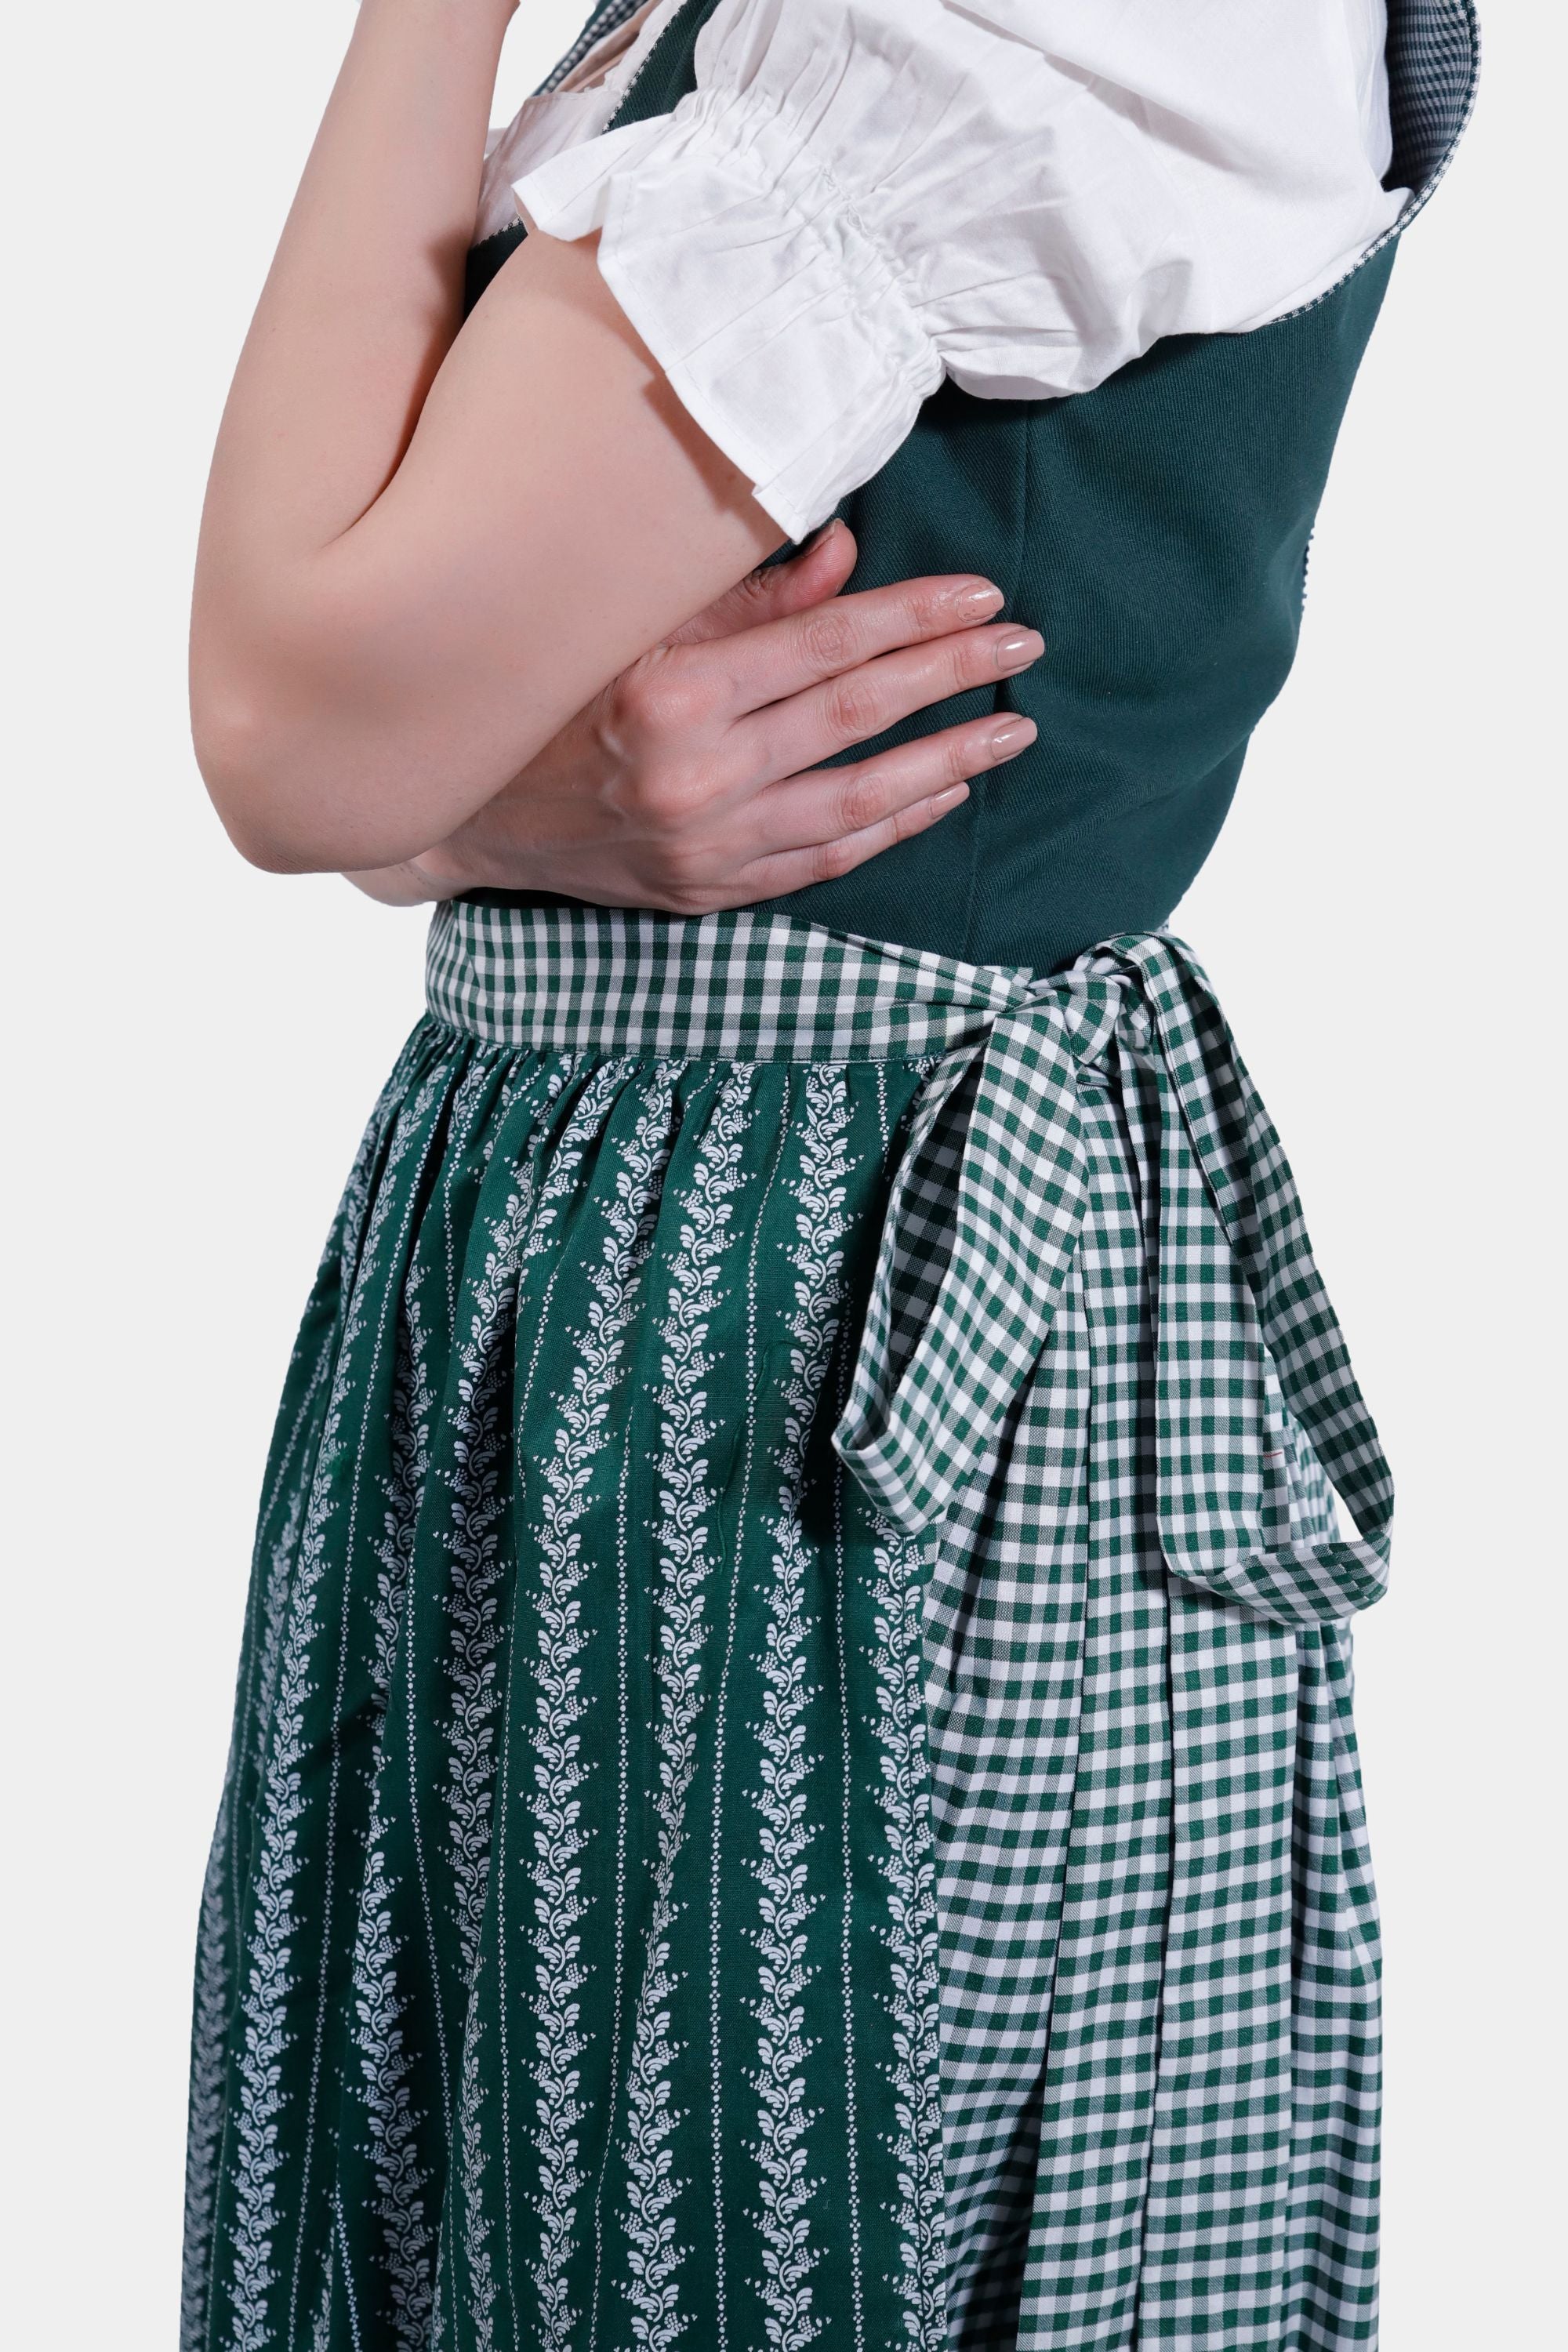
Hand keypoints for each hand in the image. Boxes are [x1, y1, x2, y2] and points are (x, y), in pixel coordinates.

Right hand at [346, 522, 1040, 913]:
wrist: (463, 814)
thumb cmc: (542, 697)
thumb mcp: (627, 627)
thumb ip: (743, 598)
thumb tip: (848, 554)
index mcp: (670, 695)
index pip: (826, 646)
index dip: (915, 618)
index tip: (985, 595)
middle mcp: (694, 779)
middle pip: (856, 717)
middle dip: (952, 677)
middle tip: (1025, 646)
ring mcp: (706, 849)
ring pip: (859, 803)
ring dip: (946, 763)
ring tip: (1013, 730)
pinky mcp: (709, 893)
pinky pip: (824, 860)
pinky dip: (890, 828)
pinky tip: (942, 794)